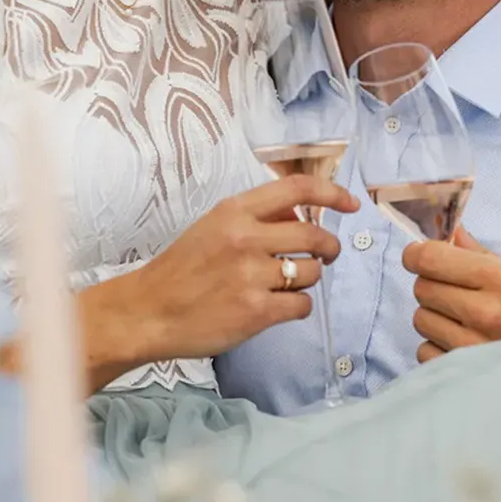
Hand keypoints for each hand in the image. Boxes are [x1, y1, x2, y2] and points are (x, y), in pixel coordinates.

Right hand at [120, 175, 358, 363]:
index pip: (296, 189)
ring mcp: (251, 276)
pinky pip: (301, 305)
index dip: (332, 193)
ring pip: (312, 272)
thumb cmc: (182, 267)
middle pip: (314, 235)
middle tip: (327, 254)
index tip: (352, 203)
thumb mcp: (214, 226)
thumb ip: (257, 217)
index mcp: (235, 210)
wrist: (148, 311)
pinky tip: (280, 305)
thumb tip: (302, 215)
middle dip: (330, 247)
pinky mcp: (254, 312)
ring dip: (310, 277)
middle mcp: (245, 238)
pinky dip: (298, 306)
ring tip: (290, 282)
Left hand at [403, 227, 500, 362]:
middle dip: (432, 284)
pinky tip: (460, 346)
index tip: (419, 256)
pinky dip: (436, 348)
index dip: (418, 254)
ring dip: (434, 316)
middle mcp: (484, 313)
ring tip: (461, 321)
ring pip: (420, 319)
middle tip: (453, 290)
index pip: (432, 258)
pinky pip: (424, 352)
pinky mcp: (462, 378)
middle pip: (422, 287)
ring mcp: (471, 349)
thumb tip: (448, 231)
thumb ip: (480, 254)